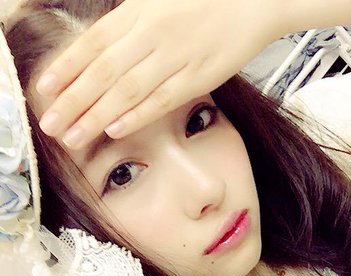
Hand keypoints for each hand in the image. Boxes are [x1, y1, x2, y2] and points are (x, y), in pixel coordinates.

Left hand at [36, 0, 279, 149]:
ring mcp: (177, 56)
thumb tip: (97, 48)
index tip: (46, 91)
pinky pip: (163, 99)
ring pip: (128, 90)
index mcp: (139, 11)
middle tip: (51, 125)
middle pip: (103, 72)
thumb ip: (128, 22)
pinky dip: (138, 115)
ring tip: (74, 137)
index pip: (93, 43)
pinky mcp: (200, 76)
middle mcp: (153, 33)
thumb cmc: (204, 0)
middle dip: (73, 101)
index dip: (67, 68)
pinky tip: (116, 129)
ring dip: (97, 116)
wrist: (253, 0)